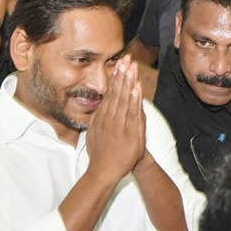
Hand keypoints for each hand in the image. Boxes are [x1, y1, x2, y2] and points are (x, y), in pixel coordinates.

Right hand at [85, 58, 145, 182]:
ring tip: (131, 68)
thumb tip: (97, 108)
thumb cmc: (102, 154)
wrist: (105, 171)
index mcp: (102, 116)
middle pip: (116, 92)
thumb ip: (97, 119)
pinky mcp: (127, 132)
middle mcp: (109, 117)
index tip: (120, 64)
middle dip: (122, 74)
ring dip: (127, 82)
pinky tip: (135, 89)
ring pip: (123, 99)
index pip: (110, 92)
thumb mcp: (95, 133)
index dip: (115, 77)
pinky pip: (131, 113)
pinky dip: (133, 100)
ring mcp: (117, 124)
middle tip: (126, 58)